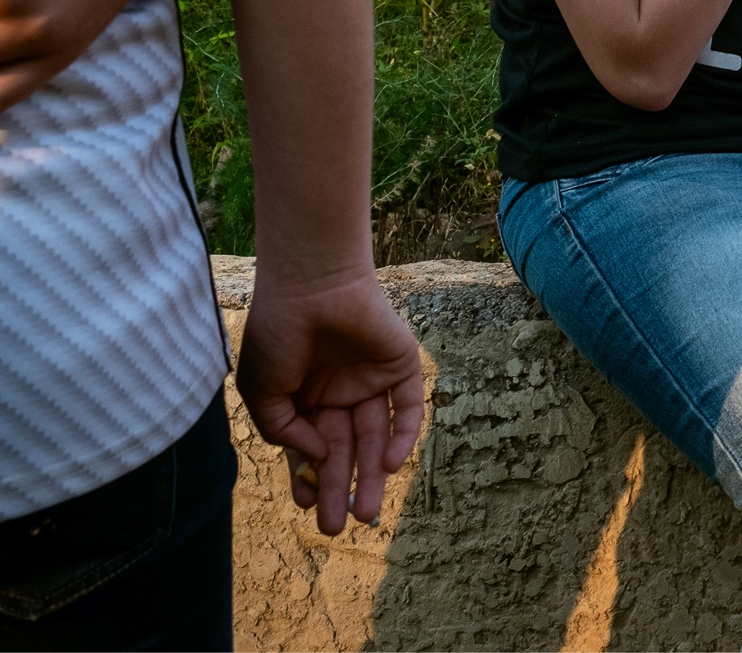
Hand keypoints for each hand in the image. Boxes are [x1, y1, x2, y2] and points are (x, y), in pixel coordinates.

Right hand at [235, 266, 423, 535]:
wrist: (312, 286)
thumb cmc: (278, 333)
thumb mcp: (262, 391)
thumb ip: (283, 430)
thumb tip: (314, 459)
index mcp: (304, 397)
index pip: (311, 448)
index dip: (307, 478)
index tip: (302, 506)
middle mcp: (338, 391)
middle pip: (344, 450)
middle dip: (338, 488)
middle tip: (336, 528)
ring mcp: (370, 380)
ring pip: (375, 436)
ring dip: (373, 474)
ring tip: (367, 512)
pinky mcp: (400, 366)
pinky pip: (407, 407)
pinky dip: (402, 436)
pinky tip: (390, 464)